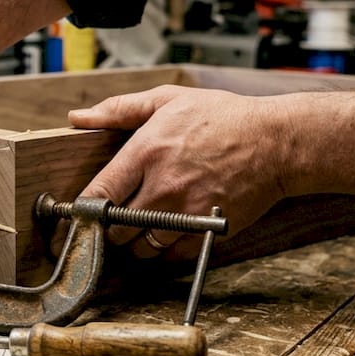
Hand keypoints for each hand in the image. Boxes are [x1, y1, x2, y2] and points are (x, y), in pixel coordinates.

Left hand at [68, 85, 290, 261]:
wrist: (276, 142)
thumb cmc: (224, 118)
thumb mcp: (168, 100)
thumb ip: (119, 110)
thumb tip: (78, 118)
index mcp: (146, 152)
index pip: (98, 194)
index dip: (86, 206)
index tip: (87, 208)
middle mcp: (162, 187)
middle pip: (116, 228)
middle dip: (113, 224)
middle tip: (121, 213)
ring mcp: (185, 213)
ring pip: (141, 247)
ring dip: (138, 239)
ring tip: (147, 221)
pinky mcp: (206, 231)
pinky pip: (172, 255)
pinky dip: (167, 248)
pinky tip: (172, 229)